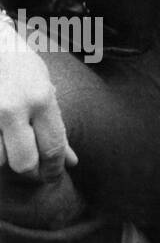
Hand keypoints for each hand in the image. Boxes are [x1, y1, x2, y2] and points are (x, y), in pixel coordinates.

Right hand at [0, 30, 77, 180]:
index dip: (54, 169)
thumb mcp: (46, 90)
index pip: (52, 147)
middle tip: (35, 170)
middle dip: (31, 171)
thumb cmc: (21, 66)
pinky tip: (2, 139)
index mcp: (40, 99)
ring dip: (6, 158)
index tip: (53, 176)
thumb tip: (71, 161)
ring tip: (12, 143)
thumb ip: (56, 127)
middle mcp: (13, 109)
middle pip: (24, 162)